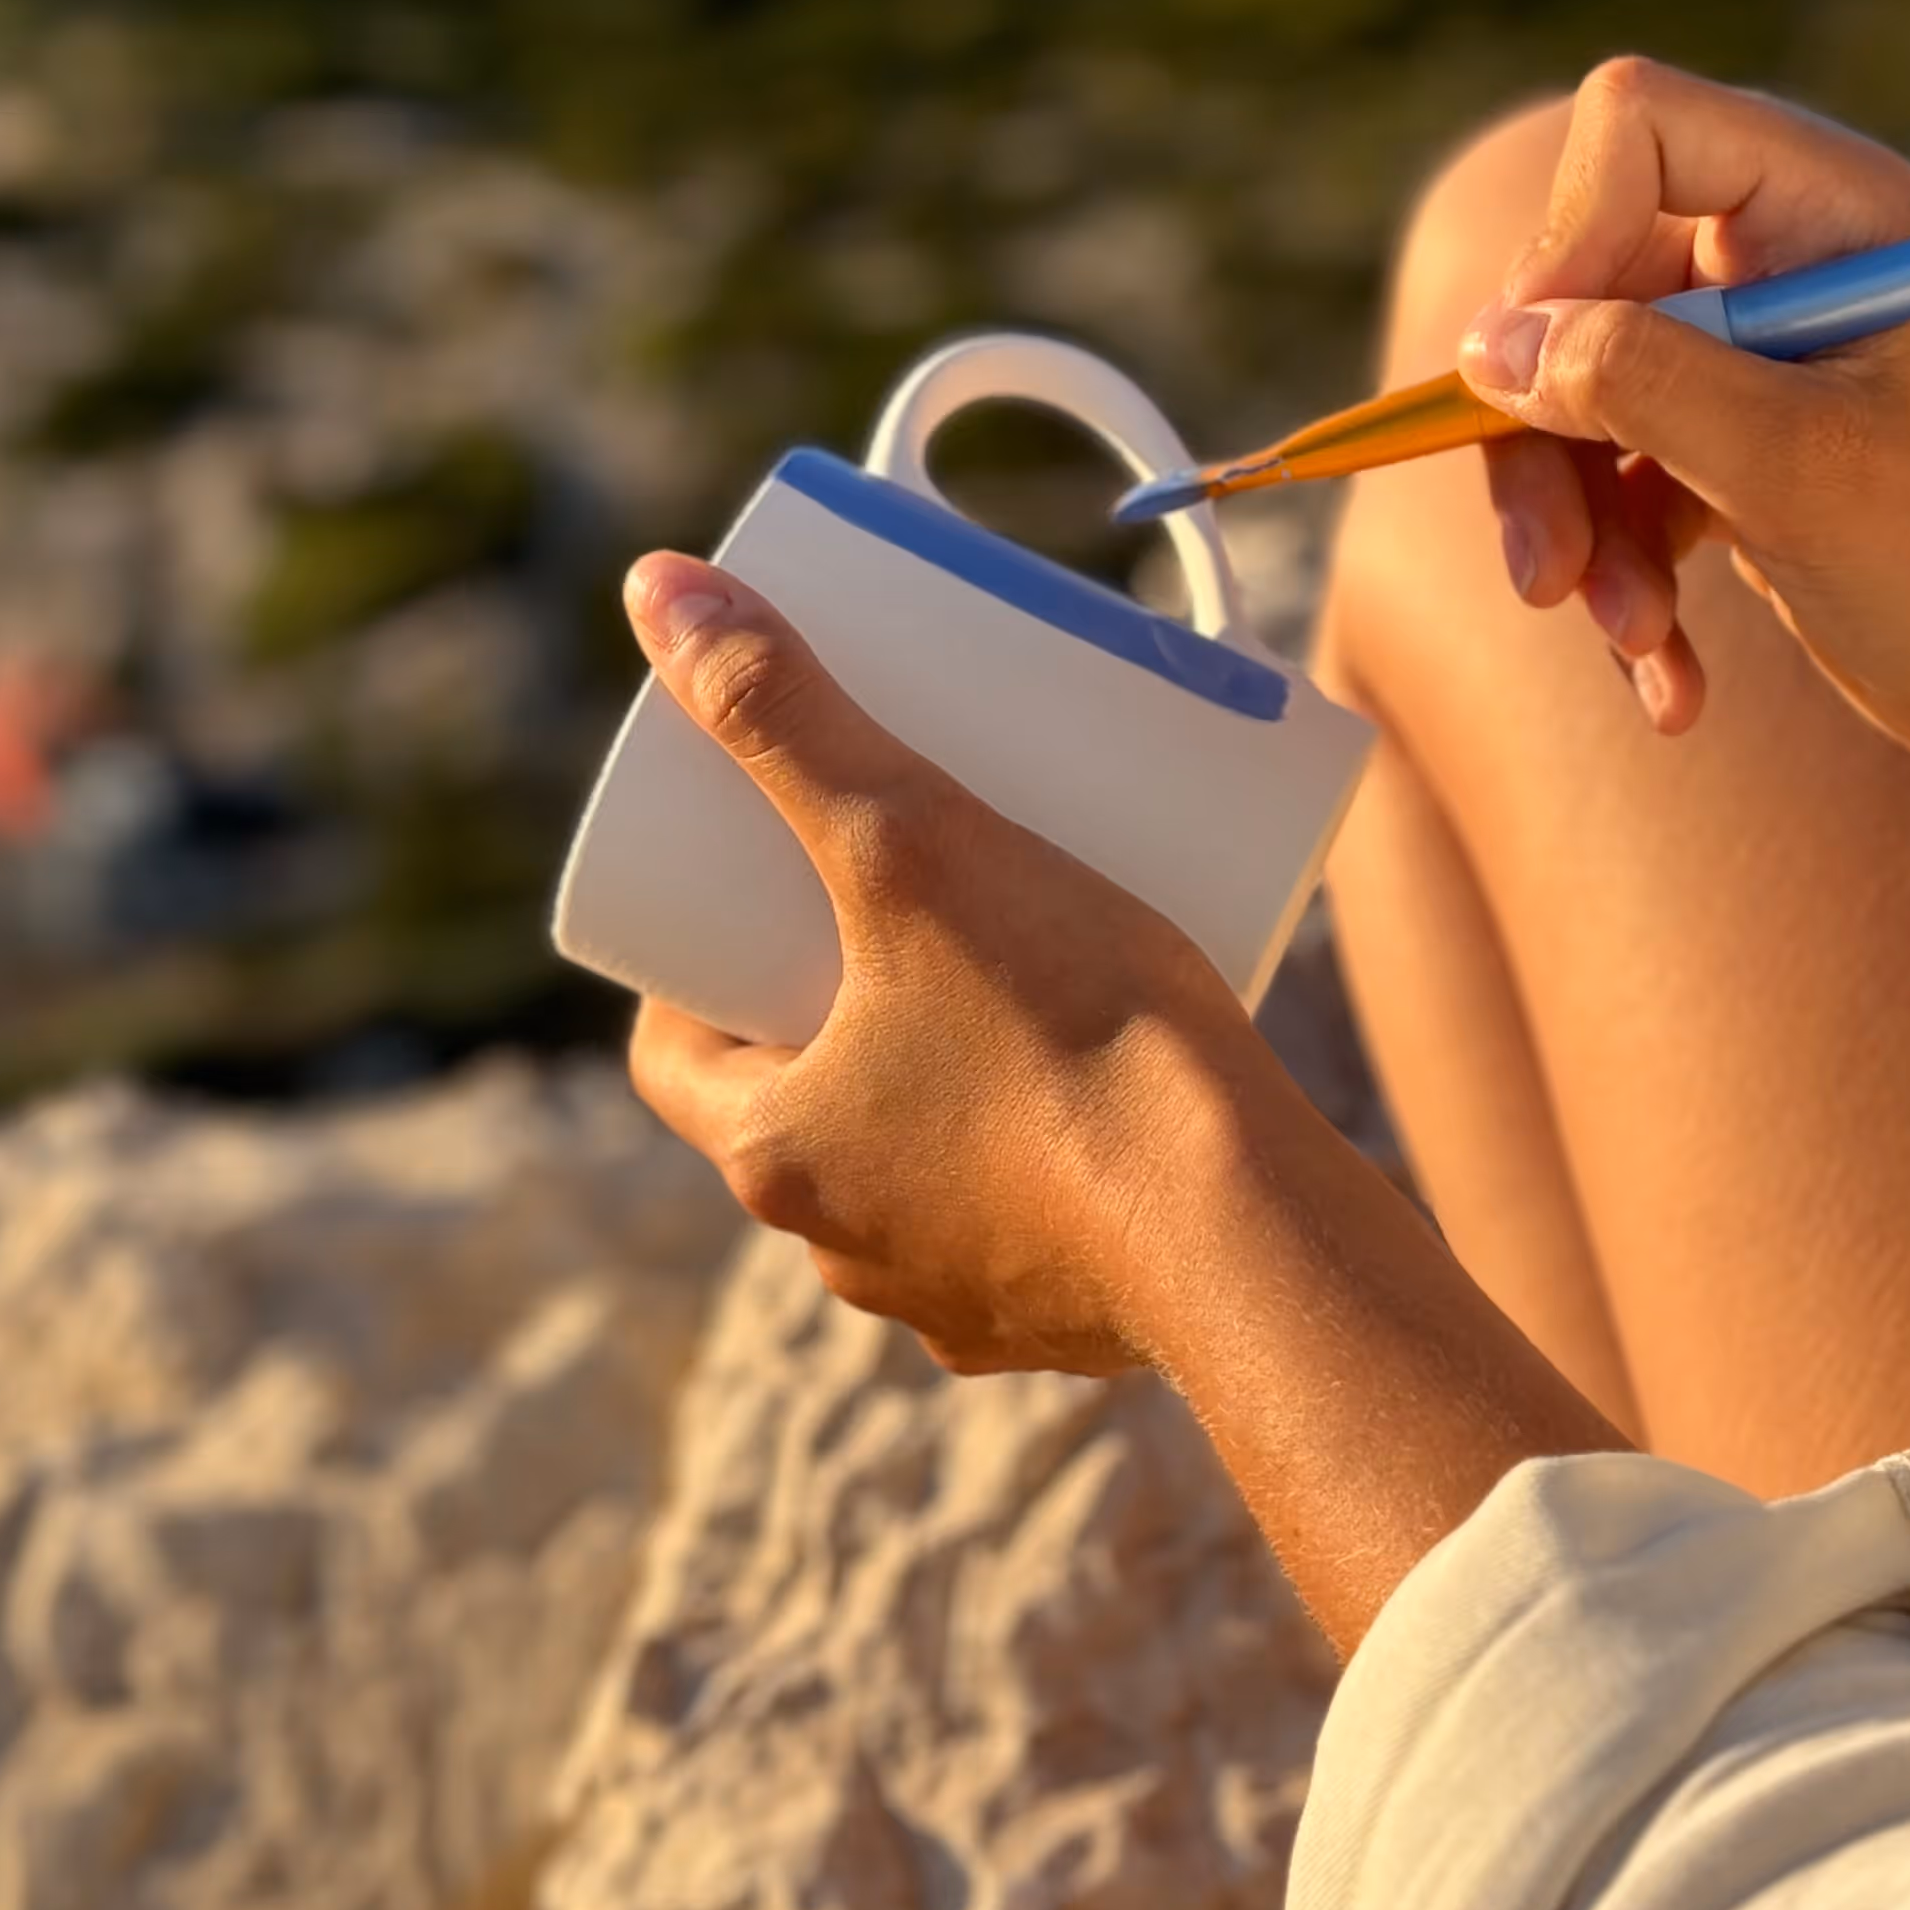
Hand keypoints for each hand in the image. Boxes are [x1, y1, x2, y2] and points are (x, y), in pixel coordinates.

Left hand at [616, 551, 1269, 1376]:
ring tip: (1015, 970)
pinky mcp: (1068, 1319)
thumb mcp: (915, 845)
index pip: (674, 1052)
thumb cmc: (1075, 1040)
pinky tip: (1106, 1088)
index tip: (754, 885)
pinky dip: (1044, 1154)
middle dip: (834, 1002)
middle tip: (900, 898)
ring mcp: (956, 1298)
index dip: (697, 961)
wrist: (1255, 1237)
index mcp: (777, 1160)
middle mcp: (842, 1253)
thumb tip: (654, 590)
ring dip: (939, 1083)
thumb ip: (789, 718)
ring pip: (914, 1167)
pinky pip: (1026, 1222)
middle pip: (800, 1101)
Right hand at [1455, 57, 1909, 773]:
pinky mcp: (1729, 446)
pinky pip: (1617, 485)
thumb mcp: (1792, 467)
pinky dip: (1628, 584)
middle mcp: (1777, 259)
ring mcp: (1748, 356)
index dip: (1569, 234)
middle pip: (1574, 287)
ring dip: (1584, 536)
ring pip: (1575, 399)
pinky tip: (1674, 684)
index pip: (1636, 127)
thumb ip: (1636, 382)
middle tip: (1548, 578)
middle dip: (1551, 444)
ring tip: (1639, 644)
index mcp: (1827, 208)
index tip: (1545, 370)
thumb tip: (1489, 344)